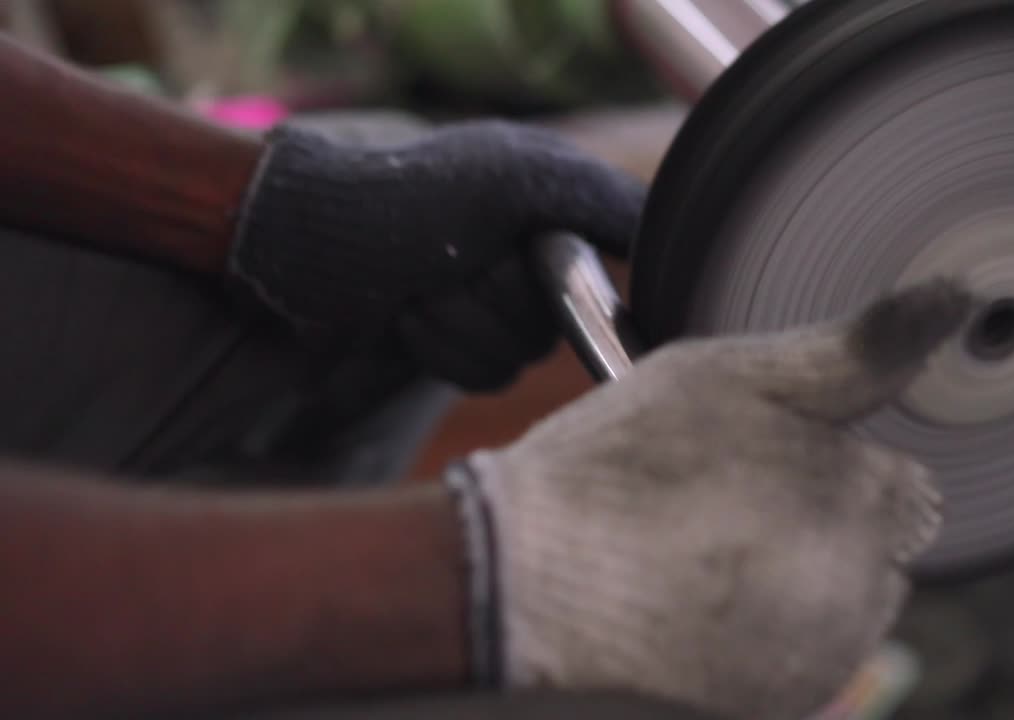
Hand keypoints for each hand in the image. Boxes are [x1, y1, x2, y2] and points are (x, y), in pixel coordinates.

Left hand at [229, 120, 645, 390]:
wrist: (300, 247)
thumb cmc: (400, 200)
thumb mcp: (507, 179)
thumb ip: (597, 198)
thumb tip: (665, 231)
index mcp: (551, 200)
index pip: (616, 259)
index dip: (572, 278)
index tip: (524, 266)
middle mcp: (531, 250)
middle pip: (562, 320)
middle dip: (494, 300)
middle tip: (447, 265)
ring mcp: (494, 299)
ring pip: (519, 356)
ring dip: (459, 326)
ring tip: (418, 288)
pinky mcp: (460, 341)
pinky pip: (484, 376)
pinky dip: (441, 349)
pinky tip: (407, 316)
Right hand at [451, 279, 973, 718]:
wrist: (526, 580)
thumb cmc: (624, 465)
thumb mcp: (735, 376)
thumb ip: (857, 348)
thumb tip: (954, 296)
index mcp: (867, 503)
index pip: (903, 487)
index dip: (832, 465)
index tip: (763, 462)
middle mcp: (862, 596)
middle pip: (878, 550)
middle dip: (825, 524)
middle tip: (723, 505)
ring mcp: (818, 663)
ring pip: (841, 606)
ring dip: (799, 580)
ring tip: (703, 552)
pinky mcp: (774, 709)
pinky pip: (799, 658)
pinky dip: (766, 635)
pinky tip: (696, 604)